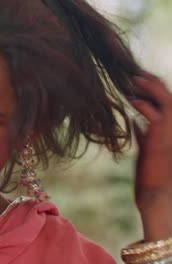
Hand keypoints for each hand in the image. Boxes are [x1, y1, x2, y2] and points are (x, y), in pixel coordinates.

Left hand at [131, 70, 171, 240]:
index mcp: (170, 128)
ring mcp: (169, 135)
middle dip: (153, 81)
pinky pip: (155, 118)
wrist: (156, 196)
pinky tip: (132, 101)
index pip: (167, 100)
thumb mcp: (147, 148)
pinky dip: (144, 106)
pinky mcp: (159, 143)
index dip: (155, 86)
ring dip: (150, 89)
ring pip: (167, 102)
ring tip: (133, 80)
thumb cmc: (151, 173)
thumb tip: (136, 123)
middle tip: (135, 73)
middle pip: (169, 96)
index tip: (137, 77)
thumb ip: (145, 134)